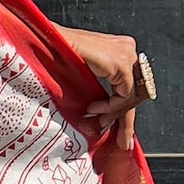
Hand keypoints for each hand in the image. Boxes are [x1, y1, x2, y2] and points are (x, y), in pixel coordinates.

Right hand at [57, 26, 150, 149]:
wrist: (49, 43)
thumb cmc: (58, 54)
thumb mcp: (85, 72)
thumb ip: (99, 87)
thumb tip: (105, 115)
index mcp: (120, 48)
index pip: (130, 84)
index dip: (123, 108)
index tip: (121, 131)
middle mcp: (128, 48)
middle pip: (134, 91)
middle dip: (126, 119)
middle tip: (123, 141)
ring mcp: (127, 54)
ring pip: (130, 96)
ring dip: (113, 113)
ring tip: (98, 121)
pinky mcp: (122, 63)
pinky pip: (123, 95)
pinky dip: (110, 107)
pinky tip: (94, 108)